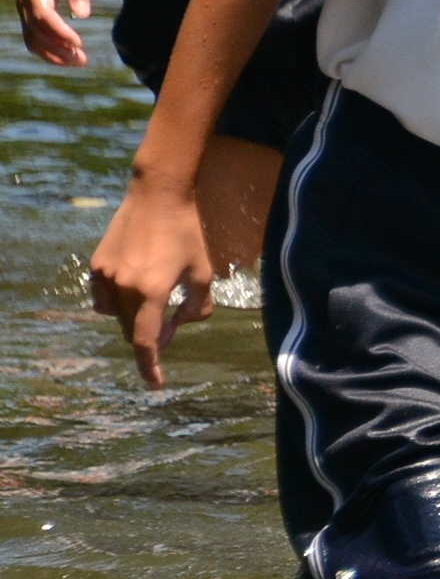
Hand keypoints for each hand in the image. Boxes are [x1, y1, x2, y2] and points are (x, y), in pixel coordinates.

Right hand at [15, 0, 92, 66]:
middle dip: (58, 49)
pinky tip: (67, 54)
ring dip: (53, 53)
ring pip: (32, 37)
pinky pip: (33, 34)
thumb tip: (81, 15)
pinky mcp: (30, 7)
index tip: (78, 43)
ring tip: (79, 62)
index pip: (43, 15)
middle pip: (36, 31)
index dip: (59, 32)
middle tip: (83, 60)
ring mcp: (24, 4)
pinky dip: (48, 47)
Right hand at [88, 181, 214, 387]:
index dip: (150, 365)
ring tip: (154, 304)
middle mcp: (123, 286)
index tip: (154, 382)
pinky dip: (117, 303)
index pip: (146, 341)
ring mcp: (106, 275)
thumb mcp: (203, 271)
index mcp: (151, 291)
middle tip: (170, 326)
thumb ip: (197, 305)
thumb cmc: (187, 232)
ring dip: (132, 320)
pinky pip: (103, 298)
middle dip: (149, 336)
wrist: (157, 196)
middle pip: (131, 330)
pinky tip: (134, 290)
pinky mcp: (96, 264)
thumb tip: (182, 324)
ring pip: (115, 316)